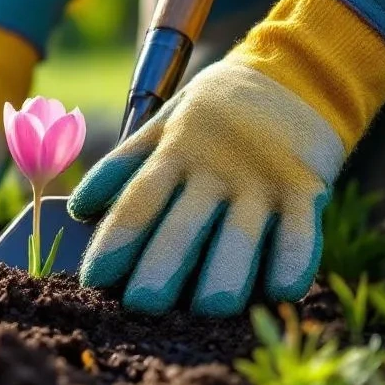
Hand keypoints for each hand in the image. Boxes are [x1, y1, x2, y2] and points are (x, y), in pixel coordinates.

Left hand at [68, 0, 384, 315]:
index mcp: (174, 152)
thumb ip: (122, 166)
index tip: (93, 280)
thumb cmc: (213, 114)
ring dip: (227, 272)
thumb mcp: (163, 125)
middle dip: (162, 265)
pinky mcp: (305, 188)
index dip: (115, 240)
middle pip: (184, 224)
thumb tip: (79, 211)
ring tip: (210, 308)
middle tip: (142, 305)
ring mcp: (261, 180)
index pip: (138, 200)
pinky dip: (293, 260)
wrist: (293, 77)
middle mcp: (215, 169)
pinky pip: (301, 230)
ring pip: (241, 233)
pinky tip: (281, 291)